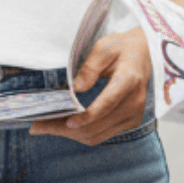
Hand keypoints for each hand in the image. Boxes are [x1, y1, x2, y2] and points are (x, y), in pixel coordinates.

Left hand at [30, 28, 149, 145]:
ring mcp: (133, 115)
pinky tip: (64, 126)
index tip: (67, 122)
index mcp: (129, 81)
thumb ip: (90, 67)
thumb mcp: (104, 47)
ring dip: (70, 134)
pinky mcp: (129, 122)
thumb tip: (75, 89)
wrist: (145, 54)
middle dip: (66, 128)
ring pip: (97, 135)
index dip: (87, 116)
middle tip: (38, 126)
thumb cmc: (122, 48)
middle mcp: (134, 102)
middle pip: (97, 125)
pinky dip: (81, 133)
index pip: (107, 104)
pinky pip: (102, 135)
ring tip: (46, 127)